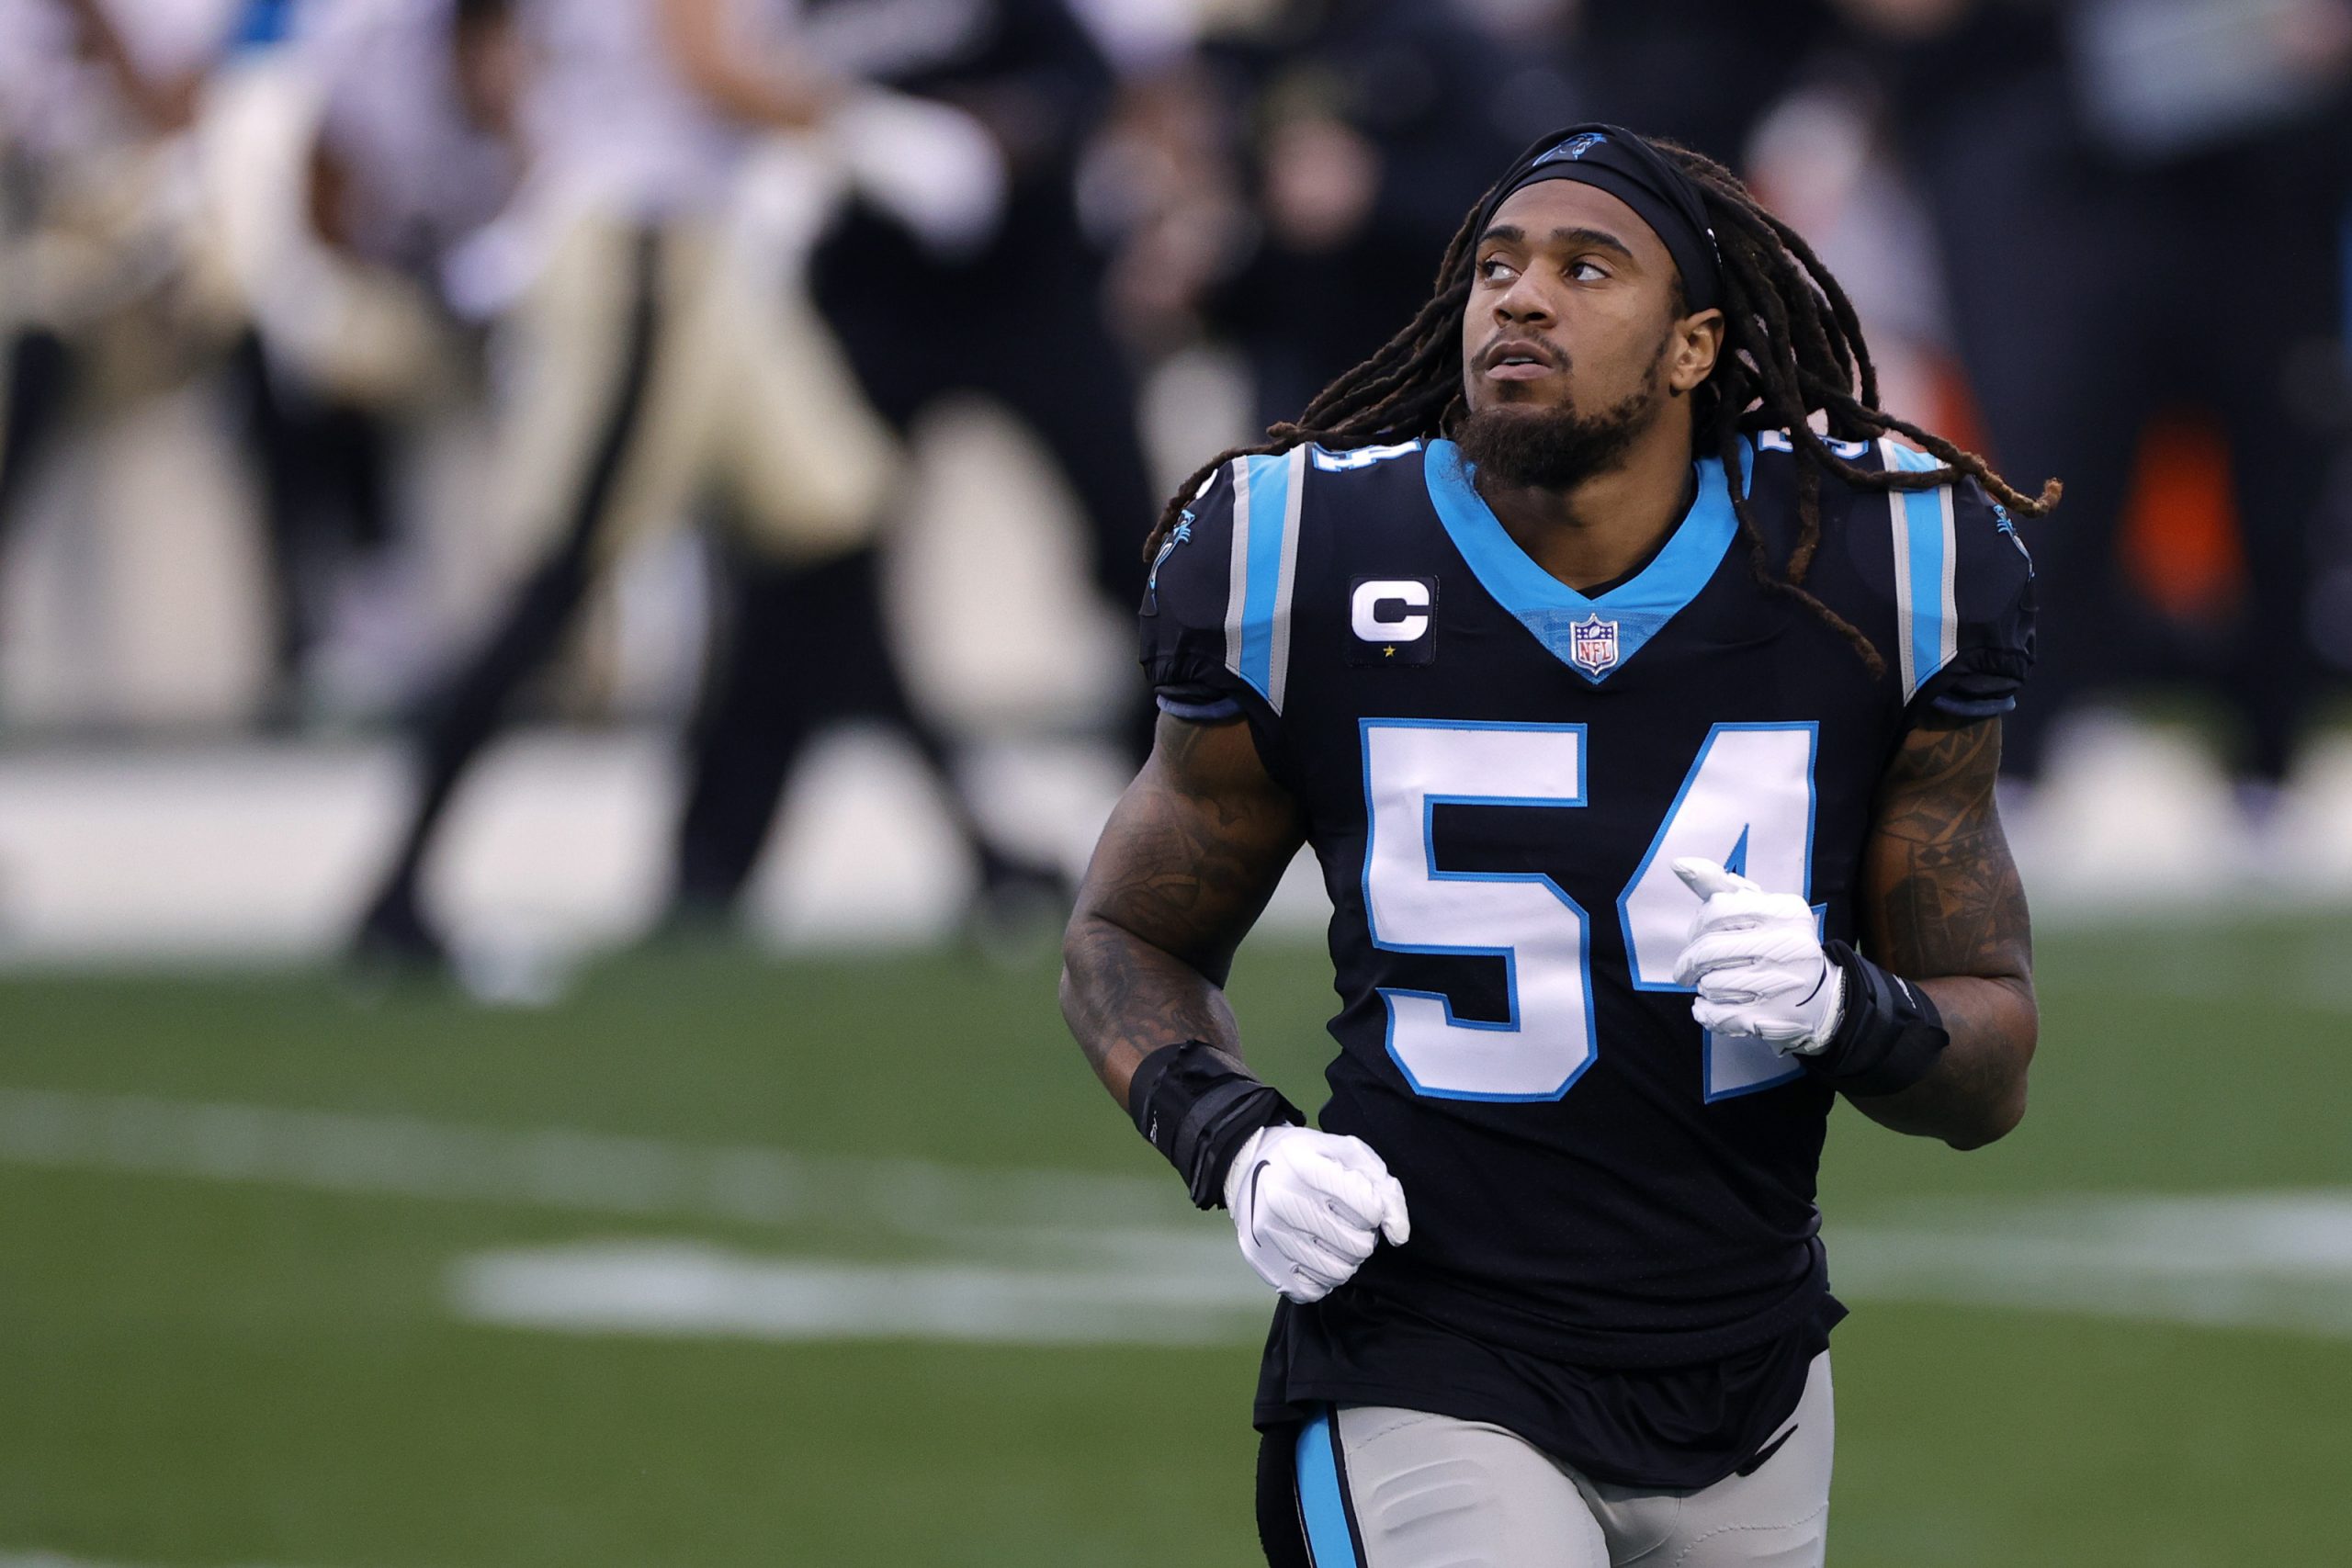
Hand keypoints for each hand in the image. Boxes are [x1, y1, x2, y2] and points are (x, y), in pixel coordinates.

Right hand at [1223, 1125, 1408, 1303]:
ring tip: (1335, 1241)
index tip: (1361, 1203)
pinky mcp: (1262, 1260)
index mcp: (1308, 1167)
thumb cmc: (1309, 1159)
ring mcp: (1270, 1235)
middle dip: (1363, 1238)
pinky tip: (1316, 1256)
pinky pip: (1312, 1290)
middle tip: (1350, 1226)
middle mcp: (1284, 1201)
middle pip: (1357, 1246)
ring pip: (1338, 1273)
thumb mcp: (1349, 1154)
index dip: (1374, 1210)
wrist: (1247, 1166)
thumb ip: (1385, 1189)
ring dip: (1347, 1260)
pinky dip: (1322, 1278)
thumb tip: (1399, 1236)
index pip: (1370, 1210)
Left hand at [1671, 858, 1844, 1054]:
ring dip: (1702, 986)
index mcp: (1786, 912)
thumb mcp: (1759, 908)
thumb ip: (1719, 886)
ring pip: (1711, 984)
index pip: (1718, 911)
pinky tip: (1710, 1005)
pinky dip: (1704, 1011)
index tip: (1696, 935)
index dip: (1697, 925)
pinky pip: (1718, 1014)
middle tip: (1686, 970)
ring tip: (1712, 984)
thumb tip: (1680, 865)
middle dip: (1689, 962)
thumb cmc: (1778, 944)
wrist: (1822, 997)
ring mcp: (1782, 984)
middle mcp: (1789, 946)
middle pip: (1710, 951)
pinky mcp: (1772, 1018)